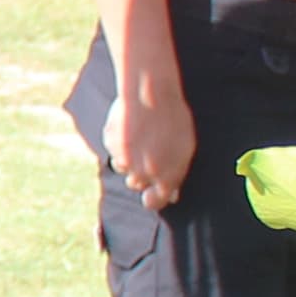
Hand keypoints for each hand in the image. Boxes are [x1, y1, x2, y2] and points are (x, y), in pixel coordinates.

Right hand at [103, 70, 196, 212]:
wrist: (150, 95)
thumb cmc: (173, 120)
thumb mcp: (184, 148)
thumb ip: (176, 173)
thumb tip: (171, 195)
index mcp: (164, 177)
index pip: (155, 201)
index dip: (153, 199)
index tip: (151, 194)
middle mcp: (142, 173)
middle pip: (135, 183)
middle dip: (141, 174)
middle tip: (148, 153)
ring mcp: (124, 159)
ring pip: (122, 168)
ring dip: (128, 159)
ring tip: (139, 137)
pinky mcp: (110, 144)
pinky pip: (113, 149)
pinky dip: (119, 143)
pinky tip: (130, 126)